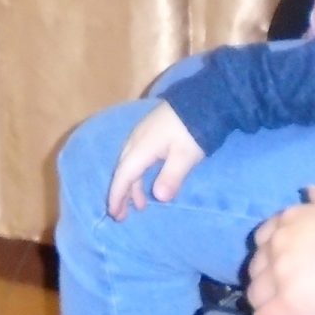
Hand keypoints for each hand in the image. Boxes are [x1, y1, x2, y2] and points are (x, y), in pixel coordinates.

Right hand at [105, 100, 205, 219]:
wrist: (201, 100)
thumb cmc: (192, 130)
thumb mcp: (185, 156)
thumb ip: (171, 176)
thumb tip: (159, 197)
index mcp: (142, 147)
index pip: (124, 175)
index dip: (117, 195)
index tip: (114, 213)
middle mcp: (136, 140)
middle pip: (123, 170)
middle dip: (121, 193)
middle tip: (122, 215)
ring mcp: (142, 134)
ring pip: (130, 163)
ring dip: (132, 185)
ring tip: (139, 204)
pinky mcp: (150, 132)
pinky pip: (136, 157)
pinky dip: (138, 174)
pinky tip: (147, 180)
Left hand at [247, 186, 314, 314]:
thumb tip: (308, 193)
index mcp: (291, 218)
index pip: (263, 240)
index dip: (273, 258)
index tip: (286, 272)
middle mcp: (279, 243)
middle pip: (256, 268)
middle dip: (269, 282)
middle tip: (289, 296)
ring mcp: (282, 273)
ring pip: (255, 296)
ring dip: (268, 305)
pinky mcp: (290, 304)